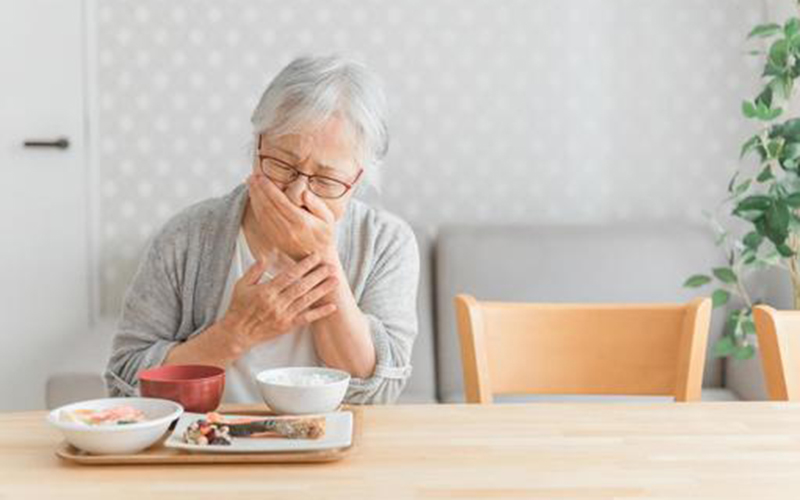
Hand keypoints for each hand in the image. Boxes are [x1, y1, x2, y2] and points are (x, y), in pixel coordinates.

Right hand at [219, 253, 338, 353]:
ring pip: (307, 300)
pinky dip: (320, 313)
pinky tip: (332, 306)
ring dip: (322, 290)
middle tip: (331, 266)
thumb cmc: (239, 307)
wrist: (238, 332)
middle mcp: (277, 302)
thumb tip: (266, 257)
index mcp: (267, 291)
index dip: (304, 265)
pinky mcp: (287, 325)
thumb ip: (254, 270)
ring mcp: (284, 315)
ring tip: (335, 281)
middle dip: (318, 275)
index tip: (315, 257)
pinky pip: (306, 318)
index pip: (290, 275)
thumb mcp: (241, 285)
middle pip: (302, 286)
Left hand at [247, 174, 336, 259]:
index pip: (280, 201)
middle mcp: (288, 229)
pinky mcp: (275, 240)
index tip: (261, 176)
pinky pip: (262, 222)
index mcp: (301, 222)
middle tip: (251, 176)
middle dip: (258, 190)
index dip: (268, 188)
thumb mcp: (328, 218)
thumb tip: (303, 193)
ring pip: (262, 214)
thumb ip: (317, 204)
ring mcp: (280, 236)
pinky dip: (255, 208)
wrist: (320, 259)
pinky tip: (254, 198)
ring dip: (254, 197)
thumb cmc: (325, 235)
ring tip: (250, 184)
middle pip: (268, 206)